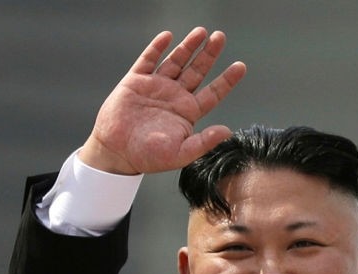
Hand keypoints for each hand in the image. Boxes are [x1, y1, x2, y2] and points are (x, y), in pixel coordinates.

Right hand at [79, 27, 246, 175]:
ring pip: (176, 61)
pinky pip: (148, 59)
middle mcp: (174, 97)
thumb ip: (204, 142)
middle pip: (197, 71)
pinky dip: (156, 48)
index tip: (241, 66)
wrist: (116, 152)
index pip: (212, 93)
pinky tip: (167, 36)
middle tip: (220, 37)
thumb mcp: (181, 154)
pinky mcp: (135, 81)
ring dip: (188, 46)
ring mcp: (155, 87)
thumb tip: (227, 131)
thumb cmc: (149, 157)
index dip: (226, 80)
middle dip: (209, 54)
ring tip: (202, 32)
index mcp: (187, 112)